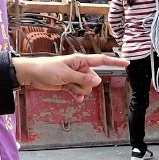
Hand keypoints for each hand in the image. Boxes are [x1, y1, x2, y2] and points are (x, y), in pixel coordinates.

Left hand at [13, 54, 128, 99]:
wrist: (32, 74)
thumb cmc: (46, 69)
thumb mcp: (65, 74)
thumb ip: (82, 78)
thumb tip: (97, 81)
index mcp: (81, 61)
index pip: (101, 61)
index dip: (115, 62)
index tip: (126, 63)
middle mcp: (80, 68)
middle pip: (93, 79)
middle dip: (86, 84)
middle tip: (73, 82)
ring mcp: (75, 77)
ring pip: (86, 87)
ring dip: (80, 90)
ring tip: (68, 87)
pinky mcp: (69, 84)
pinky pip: (79, 92)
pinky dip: (77, 95)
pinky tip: (74, 98)